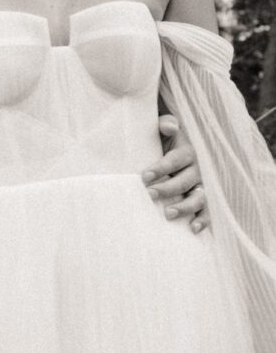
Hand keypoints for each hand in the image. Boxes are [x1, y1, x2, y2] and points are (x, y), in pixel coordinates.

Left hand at [141, 115, 208, 232]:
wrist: (176, 150)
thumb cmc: (166, 141)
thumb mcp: (164, 130)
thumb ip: (166, 124)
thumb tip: (169, 126)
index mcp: (187, 151)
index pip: (175, 160)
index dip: (161, 168)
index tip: (144, 176)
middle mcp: (198, 169)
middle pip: (185, 180)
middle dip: (167, 188)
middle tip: (149, 194)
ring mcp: (202, 185)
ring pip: (198, 197)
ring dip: (184, 207)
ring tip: (167, 213)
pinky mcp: (204, 199)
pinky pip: (207, 211)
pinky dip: (203, 220)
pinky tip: (193, 228)